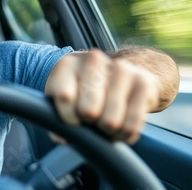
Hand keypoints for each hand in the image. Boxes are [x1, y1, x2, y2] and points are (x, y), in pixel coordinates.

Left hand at [45, 49, 159, 143]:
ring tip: (105, 124)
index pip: (65, 98)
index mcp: (67, 65)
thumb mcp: (59, 101)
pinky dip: (126, 133)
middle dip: (90, 123)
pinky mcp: (144, 81)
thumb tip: (63, 138)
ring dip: (108, 131)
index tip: (73, 121)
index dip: (69, 118)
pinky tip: (121, 127)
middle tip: (91, 120)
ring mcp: (121, 68)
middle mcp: (94, 60)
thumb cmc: (79, 93)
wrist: (113, 75)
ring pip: (111, 120)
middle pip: (89, 110)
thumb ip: (55, 120)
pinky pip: (133, 124)